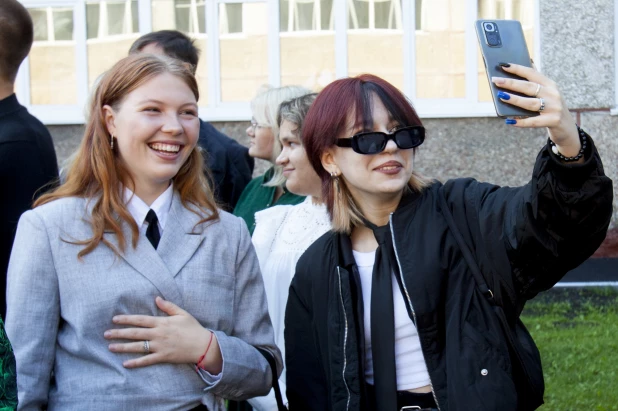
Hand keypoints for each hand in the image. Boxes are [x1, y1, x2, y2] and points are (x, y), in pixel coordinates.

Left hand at [104, 296, 222, 372]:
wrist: (203, 345)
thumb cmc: (193, 328)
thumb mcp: (182, 313)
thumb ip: (168, 306)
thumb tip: (156, 298)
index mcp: (162, 322)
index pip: (140, 320)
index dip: (126, 319)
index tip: (115, 319)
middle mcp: (158, 334)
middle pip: (135, 333)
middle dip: (119, 333)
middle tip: (106, 334)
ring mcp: (160, 346)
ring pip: (138, 347)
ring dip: (123, 347)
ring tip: (110, 347)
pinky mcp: (163, 357)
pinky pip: (147, 360)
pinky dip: (136, 362)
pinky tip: (125, 363)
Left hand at [492, 63, 580, 157]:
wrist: (567, 127)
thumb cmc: (551, 107)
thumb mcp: (547, 92)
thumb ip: (535, 81)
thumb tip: (525, 63)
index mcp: (550, 84)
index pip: (532, 74)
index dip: (517, 69)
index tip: (503, 65)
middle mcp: (553, 94)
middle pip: (529, 87)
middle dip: (511, 83)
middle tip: (496, 80)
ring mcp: (554, 108)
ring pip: (530, 103)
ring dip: (514, 99)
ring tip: (501, 96)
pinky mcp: (553, 121)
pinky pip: (533, 122)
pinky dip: (520, 122)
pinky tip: (509, 121)